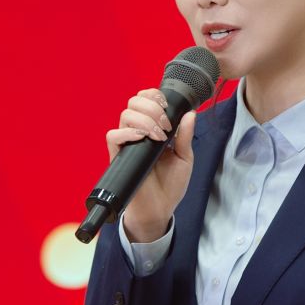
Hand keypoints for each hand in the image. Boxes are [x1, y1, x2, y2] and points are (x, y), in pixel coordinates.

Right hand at [104, 89, 195, 240]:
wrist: (160, 209)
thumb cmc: (171, 185)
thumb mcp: (184, 157)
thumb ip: (185, 135)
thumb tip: (190, 113)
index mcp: (152, 129)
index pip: (145, 100)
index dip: (153, 95)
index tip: (167, 106)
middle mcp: (137, 133)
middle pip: (134, 102)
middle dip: (152, 106)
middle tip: (165, 124)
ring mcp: (127, 144)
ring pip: (125, 115)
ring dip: (145, 119)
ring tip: (159, 136)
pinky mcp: (119, 157)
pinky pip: (113, 136)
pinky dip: (127, 133)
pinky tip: (142, 139)